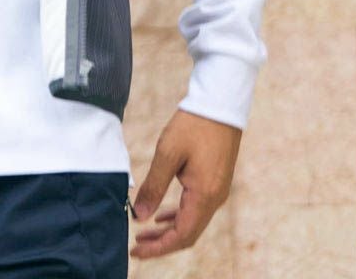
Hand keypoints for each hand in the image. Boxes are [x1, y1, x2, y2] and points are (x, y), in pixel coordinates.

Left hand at [130, 108, 240, 259]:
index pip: (181, 236)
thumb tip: (139, 217)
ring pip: (192, 223)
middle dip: (161, 243)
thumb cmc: (193, 125)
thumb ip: (153, 186)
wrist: (219, 104)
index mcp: (204, 196)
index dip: (158, 248)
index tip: (137, 252)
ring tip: (144, 233)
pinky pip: (196, 209)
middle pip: (188, 234)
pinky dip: (178, 216)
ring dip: (168, 230)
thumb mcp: (168, 153)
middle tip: (136, 246)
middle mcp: (215, 199)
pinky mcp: (215, 182)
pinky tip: (162, 214)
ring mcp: (217, 191)